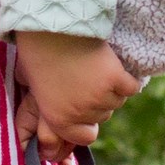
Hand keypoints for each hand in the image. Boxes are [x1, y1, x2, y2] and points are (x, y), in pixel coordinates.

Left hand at [13, 32, 142, 157]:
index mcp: (58, 119)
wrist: (52, 27)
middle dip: (97, 102)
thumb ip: (46, 108)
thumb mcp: (34, 88)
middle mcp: (81, 112)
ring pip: (117, 102)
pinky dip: (127, 80)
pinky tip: (114, 68)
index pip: (86, 137)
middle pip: (103, 116)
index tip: (85, 110)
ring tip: (97, 70)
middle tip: (86, 81)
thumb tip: (49, 127)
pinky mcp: (116, 78)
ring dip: (112, 89)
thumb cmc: (38, 54)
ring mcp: (100, 97)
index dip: (87, 124)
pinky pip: (131, 88)